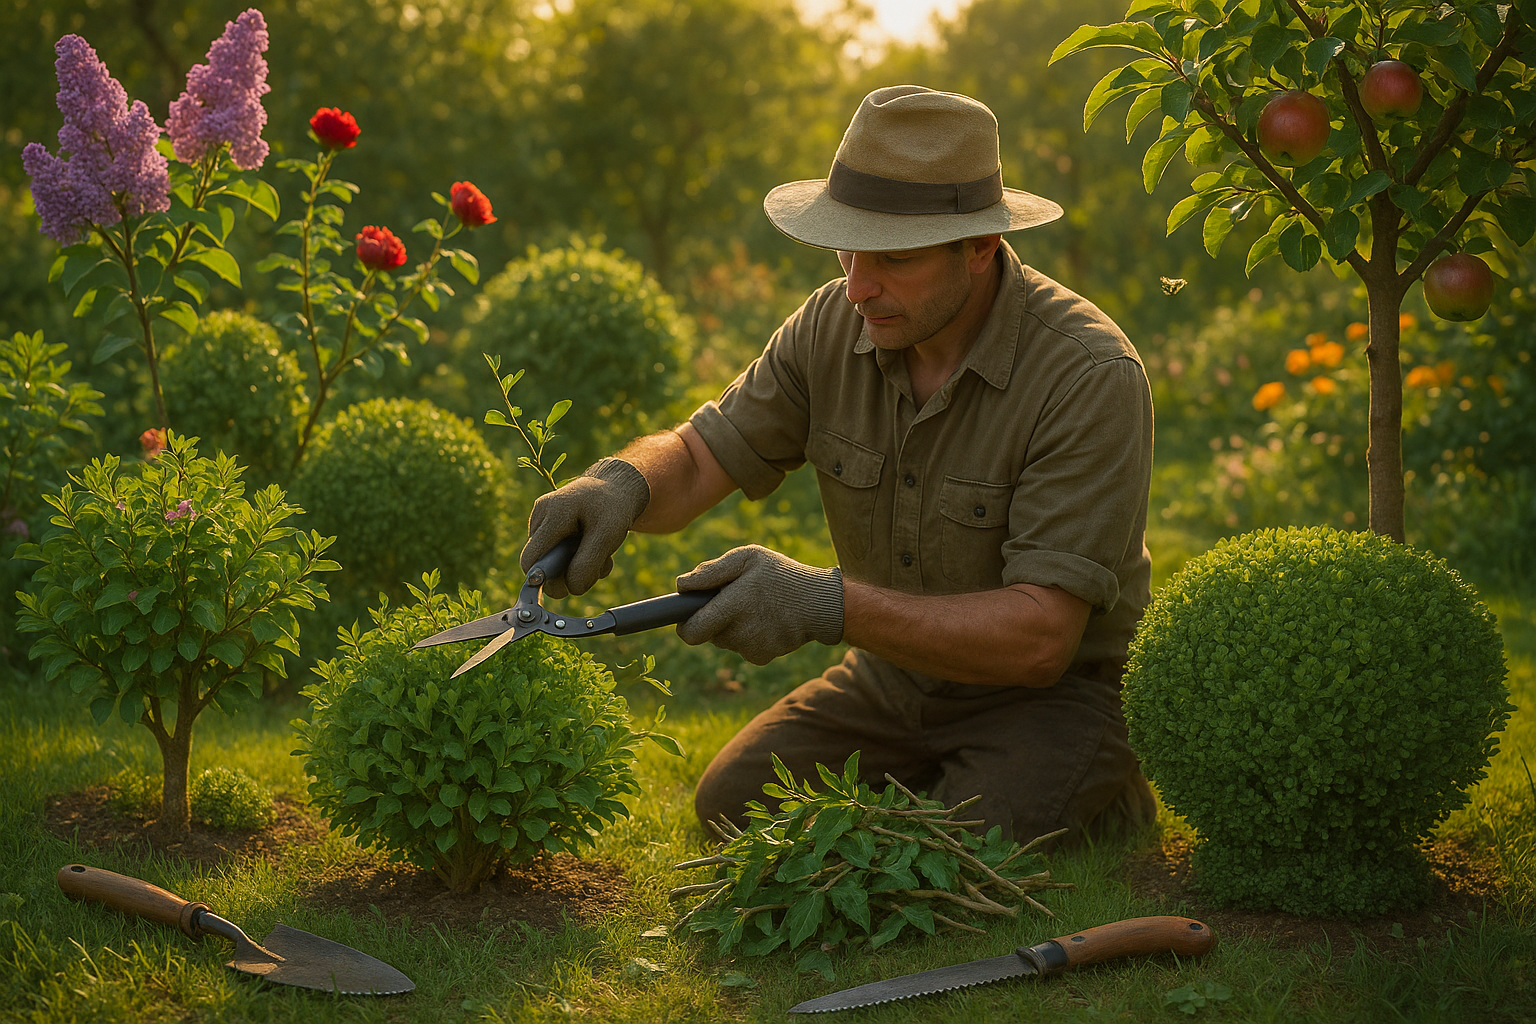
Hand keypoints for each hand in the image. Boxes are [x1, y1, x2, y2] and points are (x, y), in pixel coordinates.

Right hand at [521, 458, 649, 596]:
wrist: (614, 489)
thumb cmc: (612, 510)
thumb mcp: (607, 536)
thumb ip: (587, 564)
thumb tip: (571, 589)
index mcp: (552, 513)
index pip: (530, 559)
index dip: (546, 579)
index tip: (569, 585)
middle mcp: (540, 515)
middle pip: (538, 563)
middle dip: (567, 573)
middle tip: (595, 567)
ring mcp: (540, 520)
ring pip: (548, 561)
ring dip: (576, 566)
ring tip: (599, 553)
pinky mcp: (546, 527)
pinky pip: (554, 553)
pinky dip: (575, 558)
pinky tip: (591, 548)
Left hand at [676, 545, 842, 664]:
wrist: (821, 604)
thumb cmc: (782, 575)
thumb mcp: (748, 558)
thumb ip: (712, 571)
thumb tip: (681, 585)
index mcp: (733, 606)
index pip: (691, 631)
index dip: (683, 625)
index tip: (684, 617)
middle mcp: (740, 632)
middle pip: (706, 634)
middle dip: (710, 620)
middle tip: (729, 602)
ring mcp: (750, 648)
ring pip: (724, 640)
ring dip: (731, 626)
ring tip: (754, 606)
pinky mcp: (761, 657)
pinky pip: (741, 647)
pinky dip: (747, 635)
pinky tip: (765, 621)